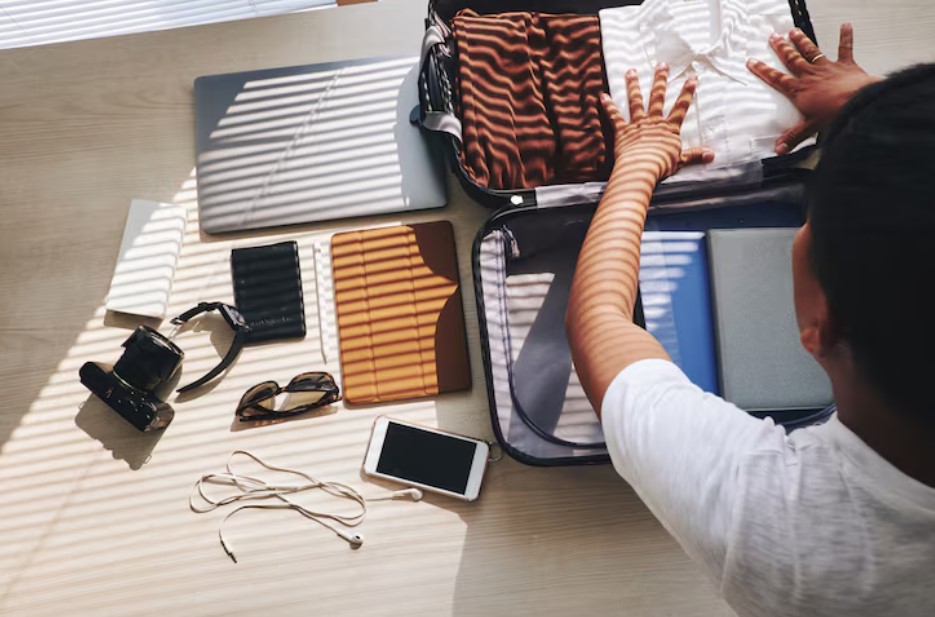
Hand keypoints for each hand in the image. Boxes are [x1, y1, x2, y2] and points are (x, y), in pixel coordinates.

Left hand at [601, 64, 713, 180]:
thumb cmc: (661, 165)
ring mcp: (637, 124)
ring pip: (636, 101)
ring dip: (633, 85)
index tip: (692, 78)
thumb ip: (695, 155)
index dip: (687, 92)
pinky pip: (615, 116)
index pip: (681, 107)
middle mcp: (653, 122)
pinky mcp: (623, 131)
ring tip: (631, 71)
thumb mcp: (681, 160)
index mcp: (669, 128)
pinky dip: (609, 106)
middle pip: (657, 97)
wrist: (642, 168)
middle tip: (662, 65)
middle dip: (660, 80)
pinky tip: (603, 96)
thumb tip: (712, 155)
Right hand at [747, 23, 880, 153]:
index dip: (763, 70)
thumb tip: (778, 149)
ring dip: (802, 41)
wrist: (858, 103)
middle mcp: (811, 76)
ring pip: (811, 51)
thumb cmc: (835, 113)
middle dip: (782, 48)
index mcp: (800, 90)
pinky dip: (845, 36)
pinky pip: (845, 48)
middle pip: (792, 59)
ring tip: (794, 32)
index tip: (753, 62)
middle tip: (773, 38)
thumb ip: (793, 138)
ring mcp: (827, 68)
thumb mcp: (810, 128)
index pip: (777, 79)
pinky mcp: (845, 65)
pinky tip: (844, 26)